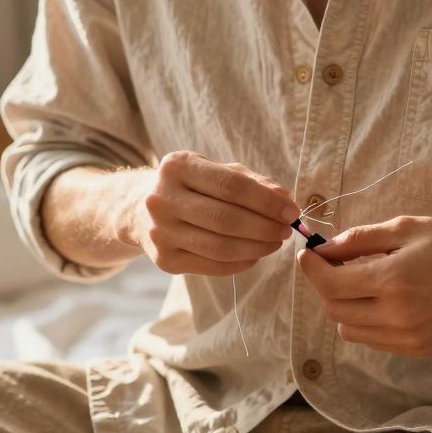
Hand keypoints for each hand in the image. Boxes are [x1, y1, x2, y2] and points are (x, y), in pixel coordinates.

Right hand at [124, 151, 299, 275]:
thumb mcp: (215, 171)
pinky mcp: (164, 260)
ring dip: (257, 247)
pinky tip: (254, 255)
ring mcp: (160, 232)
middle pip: (227, 219)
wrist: (139, 210)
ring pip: (221, 247)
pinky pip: (213, 266)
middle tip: (286, 230)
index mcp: (177, 166)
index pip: (232, 186)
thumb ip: (252, 182)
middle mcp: (162, 199)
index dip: (267, 201)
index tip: (292, 211)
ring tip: (274, 243)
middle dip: (265, 227)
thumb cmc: (190, 187)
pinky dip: (241, 263)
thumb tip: (286, 200)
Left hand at [296, 216, 431, 356]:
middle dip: (325, 285)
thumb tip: (326, 248)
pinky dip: (364, 321)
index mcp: (393, 281)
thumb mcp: (408, 228)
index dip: (312, 269)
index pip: (330, 284)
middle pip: (334, 308)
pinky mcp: (417, 349)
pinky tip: (380, 300)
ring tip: (360, 282)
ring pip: (349, 329)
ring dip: (343, 305)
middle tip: (333, 264)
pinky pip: (372, 340)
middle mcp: (397, 316)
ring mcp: (407, 338)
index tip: (307, 255)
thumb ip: (361, 239)